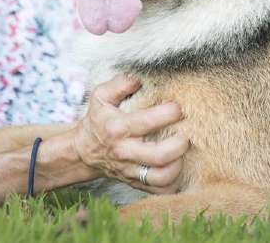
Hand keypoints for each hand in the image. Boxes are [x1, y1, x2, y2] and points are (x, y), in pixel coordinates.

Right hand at [72, 75, 189, 193]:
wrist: (83, 151)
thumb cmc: (98, 120)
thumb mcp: (101, 96)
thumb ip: (120, 84)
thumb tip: (139, 79)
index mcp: (118, 128)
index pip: (147, 122)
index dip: (169, 113)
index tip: (178, 107)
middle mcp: (125, 151)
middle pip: (159, 156)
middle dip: (179, 143)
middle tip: (186, 133)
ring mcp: (130, 170)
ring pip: (161, 177)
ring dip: (178, 164)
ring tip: (182, 151)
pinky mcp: (135, 183)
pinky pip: (160, 190)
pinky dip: (173, 182)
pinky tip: (176, 166)